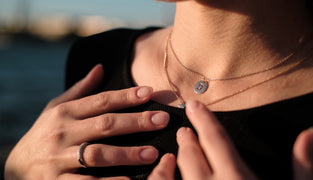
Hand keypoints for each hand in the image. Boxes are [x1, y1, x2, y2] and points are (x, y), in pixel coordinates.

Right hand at [5, 65, 169, 179]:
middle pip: (105, 124)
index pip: (100, 101)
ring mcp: (60, 158)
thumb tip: (100, 67)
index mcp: (65, 112)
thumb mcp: (56, 107)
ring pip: (99, 153)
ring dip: (127, 153)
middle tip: (162, 120)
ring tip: (153, 153)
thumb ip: (80, 89)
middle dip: (136, 122)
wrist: (16, 166)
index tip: (149, 92)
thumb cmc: (44, 133)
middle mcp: (63, 133)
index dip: (125, 96)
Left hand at [149, 100, 312, 179]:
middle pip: (191, 155)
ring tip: (173, 150)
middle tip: (185, 129)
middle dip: (187, 139)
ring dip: (172, 158)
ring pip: (172, 174)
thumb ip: (304, 167)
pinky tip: (165, 174)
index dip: (205, 120)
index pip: (216, 140)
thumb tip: (309, 134)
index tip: (195, 105)